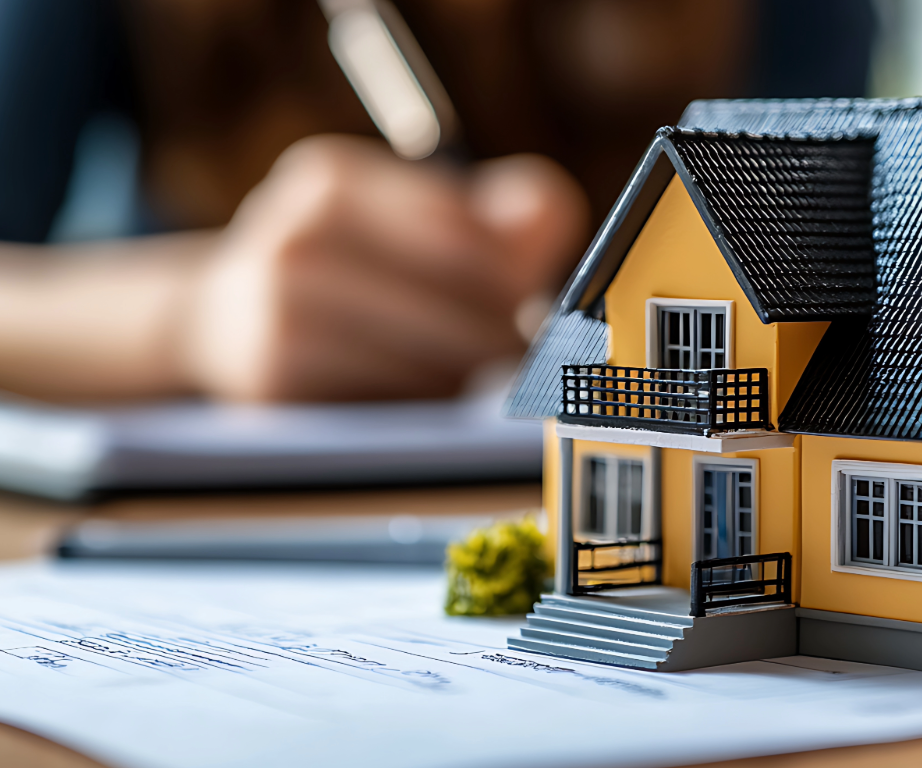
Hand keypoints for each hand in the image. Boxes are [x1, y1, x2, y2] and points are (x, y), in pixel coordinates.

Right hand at [180, 135, 587, 401]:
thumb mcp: (412, 215)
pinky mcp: (278, 386)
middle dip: (506, 335)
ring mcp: (278, 315)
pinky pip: (400, 406)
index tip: (536, 307)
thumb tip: (549, 223)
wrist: (221, 322)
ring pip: (440, 363)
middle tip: (524, 356)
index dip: (517, 280)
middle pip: (463, 300)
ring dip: (473, 378)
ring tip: (470, 374)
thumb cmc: (352, 267)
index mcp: (332, 180)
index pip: (468, 236)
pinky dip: (429, 408)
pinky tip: (424, 397)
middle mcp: (296, 239)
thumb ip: (500, 216)